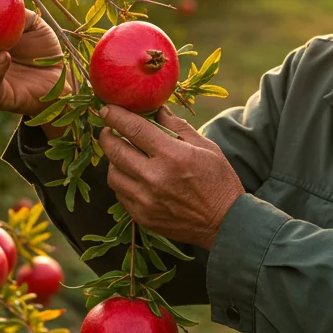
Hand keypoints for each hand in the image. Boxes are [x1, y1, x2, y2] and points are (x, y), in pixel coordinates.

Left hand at [99, 105, 244, 251]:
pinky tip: (131, 175)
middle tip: (108, 129)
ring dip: (113, 160)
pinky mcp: (143, 217)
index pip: (134, 128)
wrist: (225, 223)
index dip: (116, 115)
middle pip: (115, 150)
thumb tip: (157, 110)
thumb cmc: (219, 181)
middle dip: (107, 135)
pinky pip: (120, 194)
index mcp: (173, 156)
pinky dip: (121, 181)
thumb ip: (178, 127)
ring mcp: (146, 200)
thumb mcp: (206, 147)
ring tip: (122, 153)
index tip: (107, 109)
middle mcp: (155, 178)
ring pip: (113, 174)